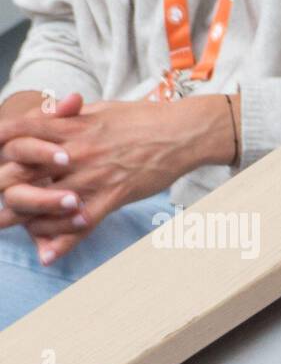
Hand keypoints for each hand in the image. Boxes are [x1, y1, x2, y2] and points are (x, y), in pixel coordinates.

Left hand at [0, 94, 235, 264]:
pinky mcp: (114, 195)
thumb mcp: (99, 110)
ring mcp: (93, 175)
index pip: (16, 134)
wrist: (181, 133)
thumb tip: (48, 114)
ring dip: (28, 220)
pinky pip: (80, 223)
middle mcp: (74, 150)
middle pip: (21, 172)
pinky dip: (62, 241)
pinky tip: (49, 253)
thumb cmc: (143, 119)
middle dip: (4, 189)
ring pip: (46, 202)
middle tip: (1, 205)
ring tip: (20, 228)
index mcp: (68, 126)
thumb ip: (69, 116)